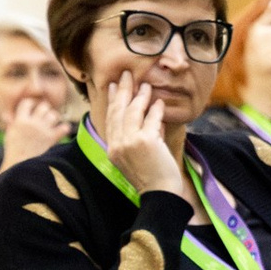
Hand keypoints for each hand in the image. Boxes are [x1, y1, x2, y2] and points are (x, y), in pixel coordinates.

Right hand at [0, 92, 70, 170]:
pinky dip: (64, 128)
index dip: (31, 103)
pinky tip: (61, 131)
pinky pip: (64, 127)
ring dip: (55, 118)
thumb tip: (13, 116)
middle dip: (45, 109)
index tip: (33, 108)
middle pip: (44, 106)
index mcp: (19, 120)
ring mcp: (43, 130)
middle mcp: (32, 123)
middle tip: (45, 116)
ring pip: (54, 115)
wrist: (20, 164)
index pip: (27, 102)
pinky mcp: (52, 138)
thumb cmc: (14, 150)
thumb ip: (13, 122)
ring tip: (52, 123)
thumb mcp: (10, 133)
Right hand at [95, 71, 188, 201]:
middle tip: (126, 75)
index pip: (110, 119)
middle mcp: (118, 144)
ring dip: (140, 96)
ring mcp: (130, 142)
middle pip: (118, 111)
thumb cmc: (152, 179)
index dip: (112, 101)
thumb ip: (139, 139)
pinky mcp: (145, 142)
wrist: (160, 194)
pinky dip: (155, 110)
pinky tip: (159, 102)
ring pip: (133, 113)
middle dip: (122, 91)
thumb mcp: (137, 159)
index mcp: (113, 148)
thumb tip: (150, 120)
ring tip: (146, 85)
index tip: (114, 86)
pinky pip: (151, 120)